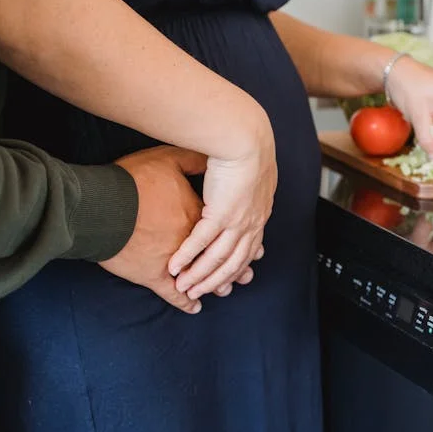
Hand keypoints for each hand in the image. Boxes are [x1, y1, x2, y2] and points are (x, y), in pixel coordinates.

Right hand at [98, 145, 250, 312]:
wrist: (105, 204)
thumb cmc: (134, 180)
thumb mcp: (169, 160)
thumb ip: (192, 160)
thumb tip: (209, 158)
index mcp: (205, 213)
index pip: (229, 228)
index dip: (241, 238)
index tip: (254, 248)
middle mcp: (199, 240)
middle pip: (225, 257)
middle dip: (237, 268)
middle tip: (246, 276)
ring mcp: (180, 260)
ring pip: (205, 278)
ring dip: (215, 284)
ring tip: (224, 290)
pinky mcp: (158, 274)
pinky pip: (175, 293)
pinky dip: (185, 301)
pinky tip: (194, 306)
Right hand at [169, 109, 276, 300]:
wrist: (245, 137)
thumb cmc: (241, 146)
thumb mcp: (242, 169)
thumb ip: (232, 183)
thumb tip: (223, 183)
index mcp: (257, 213)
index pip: (249, 247)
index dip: (238, 265)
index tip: (229, 279)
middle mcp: (250, 223)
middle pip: (234, 261)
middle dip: (216, 280)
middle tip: (203, 294)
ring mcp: (236, 221)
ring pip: (218, 258)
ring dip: (200, 275)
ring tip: (184, 287)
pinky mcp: (221, 214)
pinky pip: (201, 242)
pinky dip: (187, 257)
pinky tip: (175, 267)